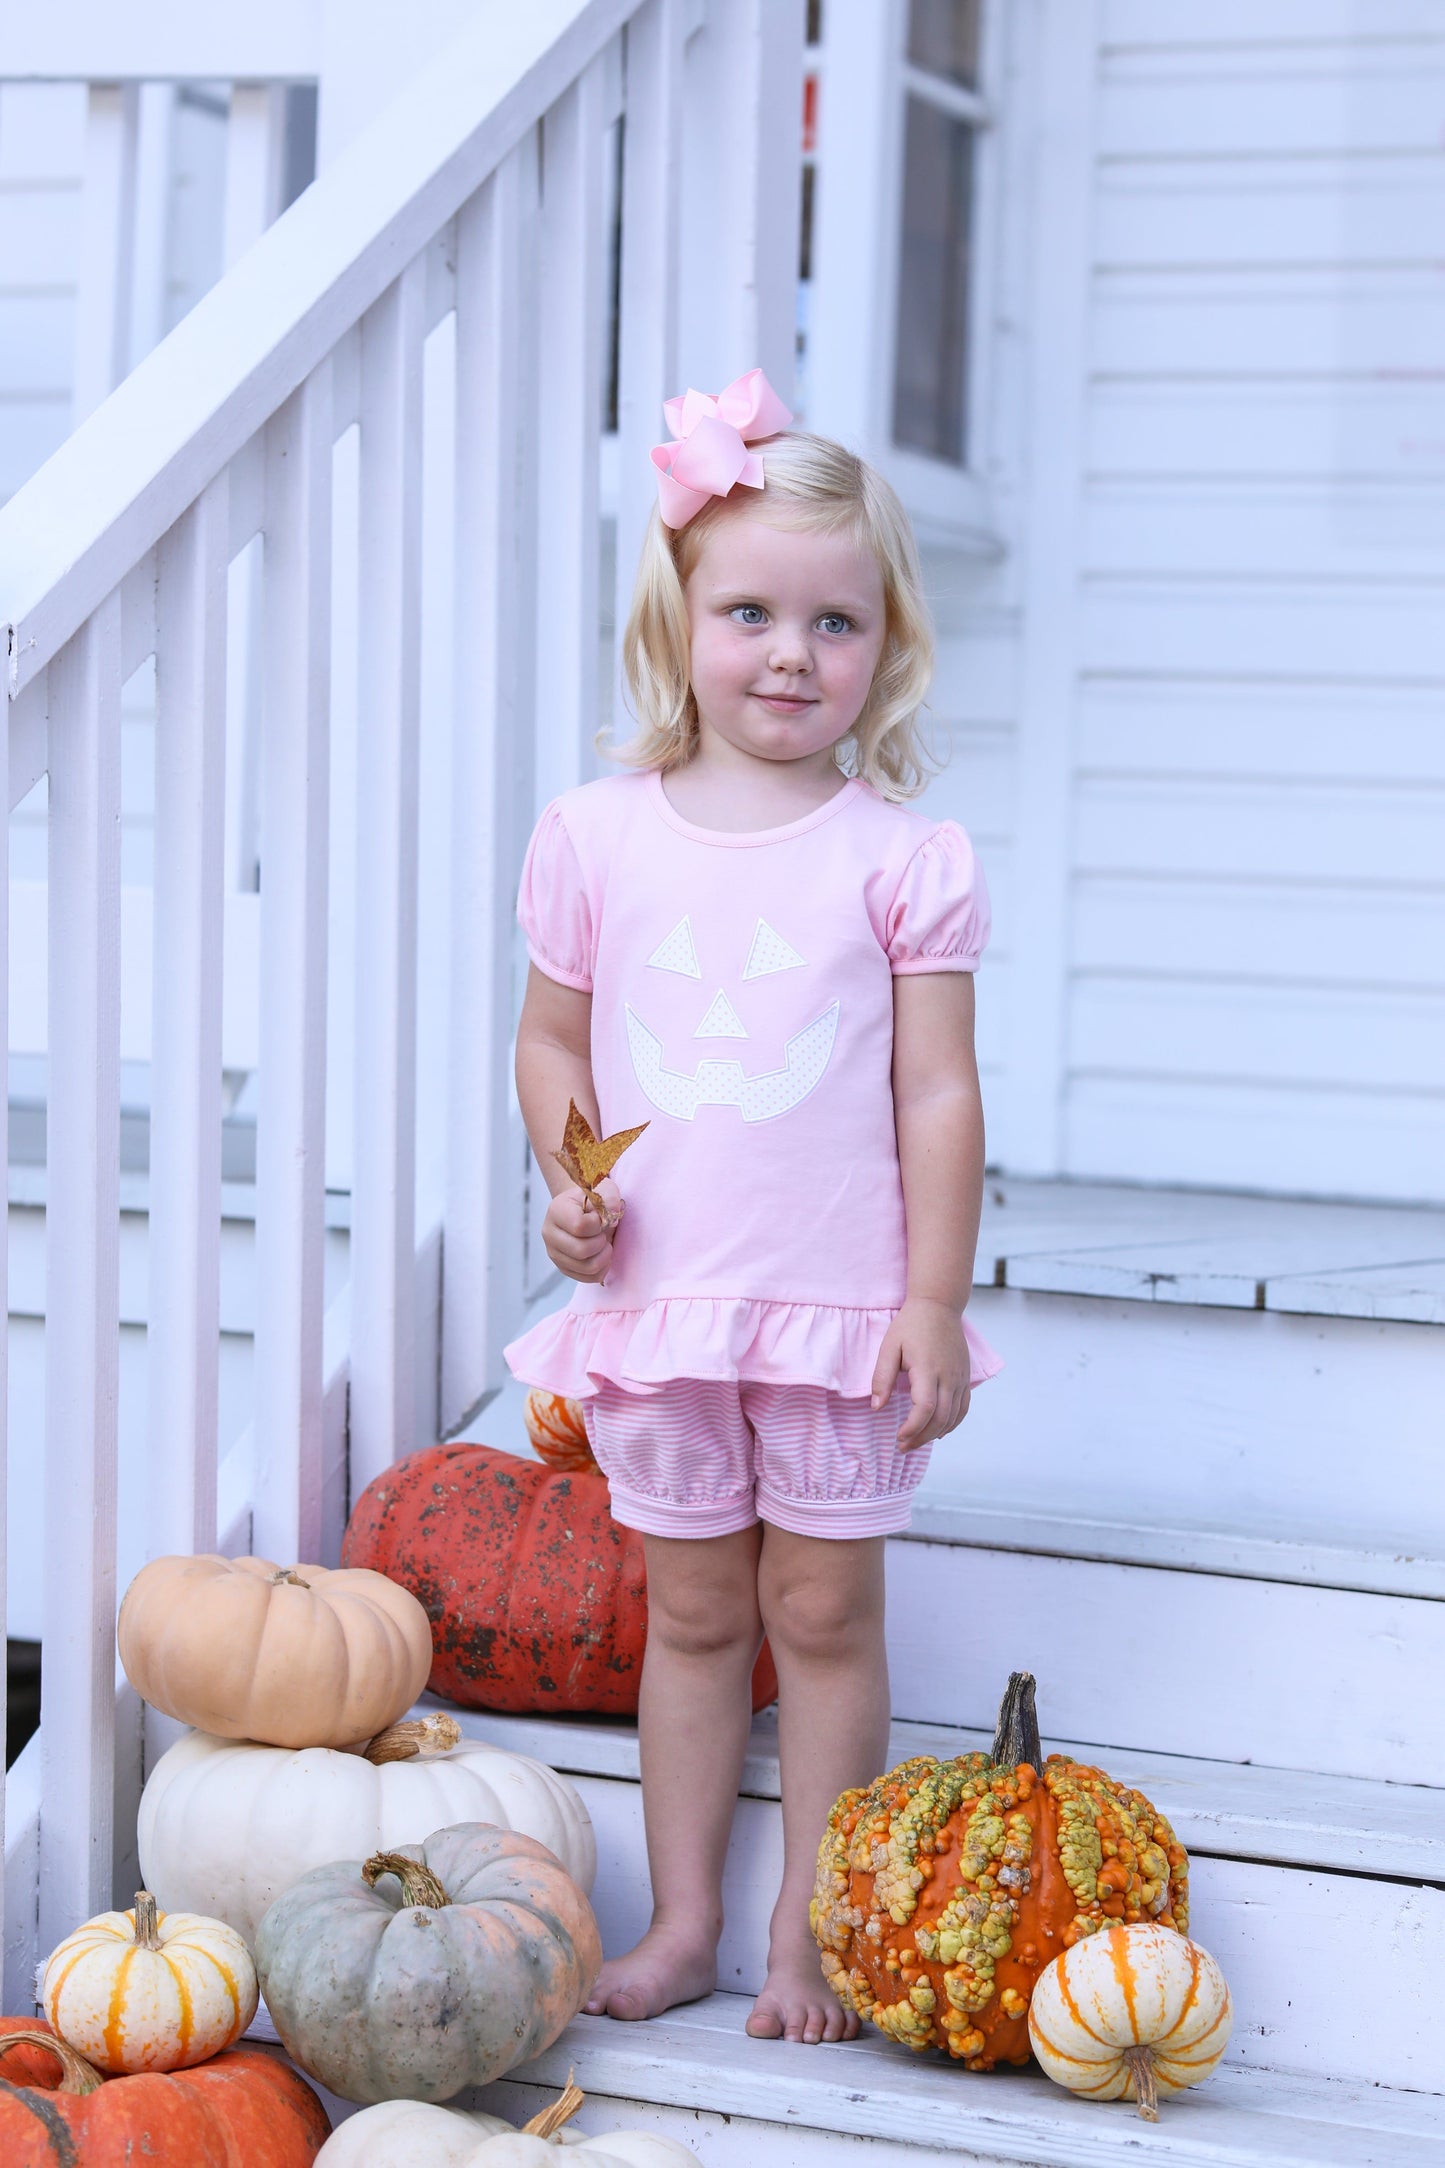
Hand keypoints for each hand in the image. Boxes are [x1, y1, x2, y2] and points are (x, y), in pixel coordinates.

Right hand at [543, 1175, 624, 1284]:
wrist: (584, 1210)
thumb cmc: (594, 1200)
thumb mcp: (604, 1189)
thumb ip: (610, 1198)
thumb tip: (613, 1214)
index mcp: (556, 1210)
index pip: (579, 1226)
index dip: (598, 1224)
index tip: (600, 1218)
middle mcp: (549, 1233)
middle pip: (581, 1250)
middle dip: (601, 1242)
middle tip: (603, 1233)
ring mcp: (554, 1253)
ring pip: (586, 1267)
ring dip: (604, 1257)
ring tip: (604, 1244)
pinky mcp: (564, 1268)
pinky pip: (589, 1278)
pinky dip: (602, 1268)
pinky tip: (602, 1255)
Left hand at [870, 1297, 971, 1450]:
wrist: (939, 1305)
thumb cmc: (910, 1324)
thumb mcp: (889, 1347)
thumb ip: (882, 1378)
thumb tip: (877, 1407)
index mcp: (928, 1369)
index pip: (924, 1409)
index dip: (912, 1428)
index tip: (898, 1437)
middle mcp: (948, 1376)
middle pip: (940, 1418)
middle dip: (921, 1437)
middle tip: (902, 1447)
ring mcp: (960, 1378)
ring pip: (953, 1417)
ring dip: (935, 1434)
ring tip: (916, 1442)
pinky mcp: (965, 1377)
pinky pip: (963, 1408)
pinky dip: (952, 1424)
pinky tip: (939, 1431)